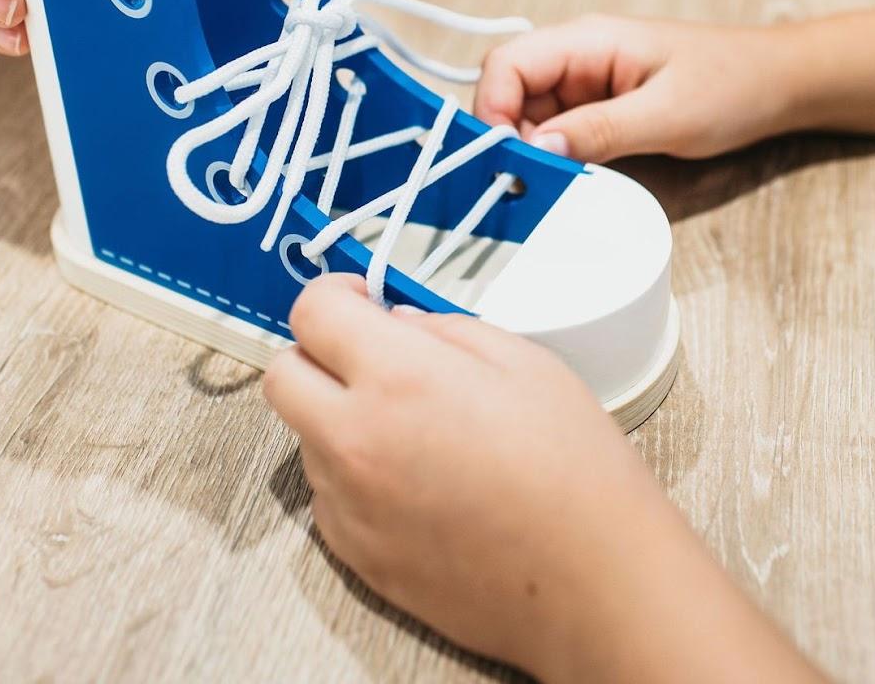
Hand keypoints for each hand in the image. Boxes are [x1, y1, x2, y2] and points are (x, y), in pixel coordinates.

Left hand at [263, 276, 690, 678]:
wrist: (592, 580)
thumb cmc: (574, 467)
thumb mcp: (526, 363)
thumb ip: (446, 330)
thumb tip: (397, 325)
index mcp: (398, 378)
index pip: (312, 312)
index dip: (336, 295)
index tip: (362, 301)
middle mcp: (353, 440)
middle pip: (281, 375)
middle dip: (317, 355)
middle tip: (372, 361)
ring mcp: (347, 504)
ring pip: (306, 438)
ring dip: (339, 420)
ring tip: (416, 435)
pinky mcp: (355, 555)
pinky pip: (330, 496)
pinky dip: (356, 479)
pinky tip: (419, 486)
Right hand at [474, 14, 795, 162]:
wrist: (779, 84)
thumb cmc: (733, 85)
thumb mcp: (668, 115)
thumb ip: (601, 130)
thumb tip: (539, 149)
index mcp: (589, 41)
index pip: (508, 63)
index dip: (492, 110)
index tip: (504, 159)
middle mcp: (579, 58)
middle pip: (511, 93)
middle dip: (507, 139)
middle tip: (521, 186)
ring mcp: (588, 84)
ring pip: (531, 118)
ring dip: (530, 153)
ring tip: (544, 190)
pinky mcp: (601, 109)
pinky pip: (560, 132)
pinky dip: (555, 157)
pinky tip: (566, 181)